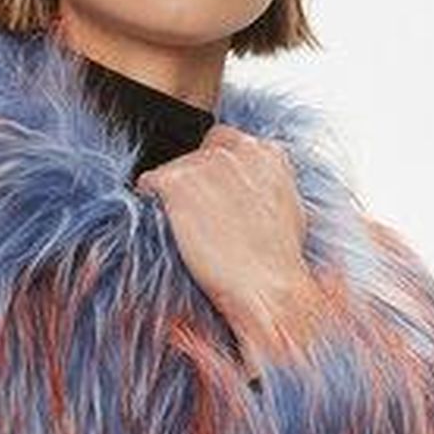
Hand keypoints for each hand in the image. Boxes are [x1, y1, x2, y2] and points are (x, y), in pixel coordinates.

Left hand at [135, 128, 327, 374]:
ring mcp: (204, 164)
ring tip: (191, 234)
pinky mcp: (176, 182)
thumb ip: (262, 187)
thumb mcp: (286, 210)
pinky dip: (150, 204)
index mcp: (266, 153)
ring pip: (172, 171)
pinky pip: (148, 185)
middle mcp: (235, 150)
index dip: (213, 174)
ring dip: (173, 199)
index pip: (225, 144)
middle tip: (199, 221)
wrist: (267, 289)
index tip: (211, 197)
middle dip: (193, 184)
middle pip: (195, 155)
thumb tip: (249, 190)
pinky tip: (170, 230)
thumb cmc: (279, 262)